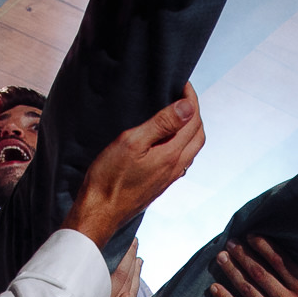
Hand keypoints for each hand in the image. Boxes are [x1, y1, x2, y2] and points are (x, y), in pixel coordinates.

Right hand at [61, 88, 204, 247]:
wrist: (99, 212)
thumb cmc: (109, 178)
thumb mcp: (132, 142)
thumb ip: (162, 124)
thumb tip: (188, 107)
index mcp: (172, 155)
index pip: (193, 121)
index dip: (191, 99)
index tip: (183, 84)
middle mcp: (176, 168)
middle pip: (198, 136)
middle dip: (195, 113)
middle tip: (181, 96)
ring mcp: (169, 179)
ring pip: (191, 150)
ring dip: (190, 129)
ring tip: (176, 114)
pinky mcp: (159, 185)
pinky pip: (180, 161)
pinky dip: (182, 144)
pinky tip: (167, 141)